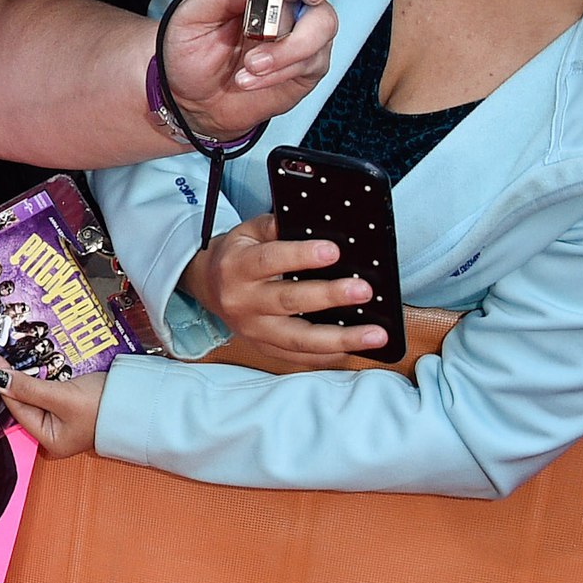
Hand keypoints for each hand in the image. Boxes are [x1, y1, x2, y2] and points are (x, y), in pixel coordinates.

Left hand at [0, 364, 101, 458]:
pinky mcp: (74, 405)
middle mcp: (55, 432)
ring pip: (37, 394)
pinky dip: (45, 377)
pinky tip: (41, 365)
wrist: (141, 401)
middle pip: (26, 402)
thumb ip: (28, 388)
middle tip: (4, 358)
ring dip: (30, 377)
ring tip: (20, 359)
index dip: (4, 385)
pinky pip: (51, 390)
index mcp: (49, 440)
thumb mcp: (61, 396)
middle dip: (17, 380)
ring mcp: (65, 419)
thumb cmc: (105, 407)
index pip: (17, 409)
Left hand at [158, 0, 358, 141]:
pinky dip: (280, 67)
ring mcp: (305, 19)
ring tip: (250, 63)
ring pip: (324, 17)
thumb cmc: (190, 46)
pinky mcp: (312, 56)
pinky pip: (312, 55)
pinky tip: (250, 77)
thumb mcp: (189, 15)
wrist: (193, 97)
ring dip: (286, 45)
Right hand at [182, 211, 388, 362]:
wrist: (206, 286)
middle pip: (288, 302)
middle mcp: (243, 302)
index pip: (269, 261)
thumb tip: (314, 225)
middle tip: (363, 291)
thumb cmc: (237, 256)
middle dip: (329, 297)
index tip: (332, 251)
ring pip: (298, 339)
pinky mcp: (264, 347)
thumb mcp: (248, 232)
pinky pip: (300, 357)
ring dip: (340, 338)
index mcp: (237, 267)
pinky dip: (330, 356)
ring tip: (376, 334)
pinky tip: (356, 348)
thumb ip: (276, 226)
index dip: (300, 256)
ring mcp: (254, 330)